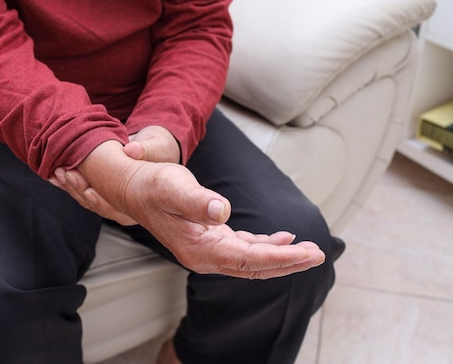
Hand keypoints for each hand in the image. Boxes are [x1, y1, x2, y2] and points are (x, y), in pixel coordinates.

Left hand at [50, 125, 179, 223]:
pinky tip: (56, 176)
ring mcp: (112, 198)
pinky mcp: (102, 189)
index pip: (116, 207)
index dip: (100, 200)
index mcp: (140, 201)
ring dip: (71, 186)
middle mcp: (124, 205)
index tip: (87, 189)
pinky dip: (70, 182)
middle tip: (65, 173)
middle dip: (78, 190)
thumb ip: (145, 149)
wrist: (157, 148)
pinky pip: (84, 189)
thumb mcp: (156, 147)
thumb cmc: (159, 149)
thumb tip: (132, 150)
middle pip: (98, 203)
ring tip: (57, 173)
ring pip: (88, 198)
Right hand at [51, 141, 325, 278]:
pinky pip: (243, 249)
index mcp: (198, 249)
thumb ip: (196, 201)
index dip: (279, 257)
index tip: (308, 254)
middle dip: (288, 262)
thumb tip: (222, 211)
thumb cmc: (152, 185)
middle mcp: (204, 256)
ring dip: (280, 256)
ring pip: (251, 260)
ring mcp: (207, 250)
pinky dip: (264, 246)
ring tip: (309, 250)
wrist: (133, 188)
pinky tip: (283, 239)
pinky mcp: (210, 240)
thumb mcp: (172, 187)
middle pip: (253, 266)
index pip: (247, 259)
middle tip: (319, 254)